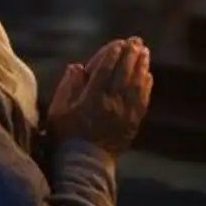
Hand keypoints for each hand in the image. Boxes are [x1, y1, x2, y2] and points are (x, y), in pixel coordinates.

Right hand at [47, 38, 151, 154]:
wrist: (85, 164)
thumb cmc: (66, 136)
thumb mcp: (57, 111)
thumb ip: (67, 87)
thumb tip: (77, 66)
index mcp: (92, 99)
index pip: (105, 70)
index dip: (112, 54)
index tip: (117, 43)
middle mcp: (111, 104)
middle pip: (124, 74)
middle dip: (130, 55)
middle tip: (135, 41)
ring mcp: (125, 114)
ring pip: (136, 85)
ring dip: (141, 66)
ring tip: (144, 52)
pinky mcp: (133, 123)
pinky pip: (143, 100)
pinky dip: (146, 86)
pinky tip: (147, 75)